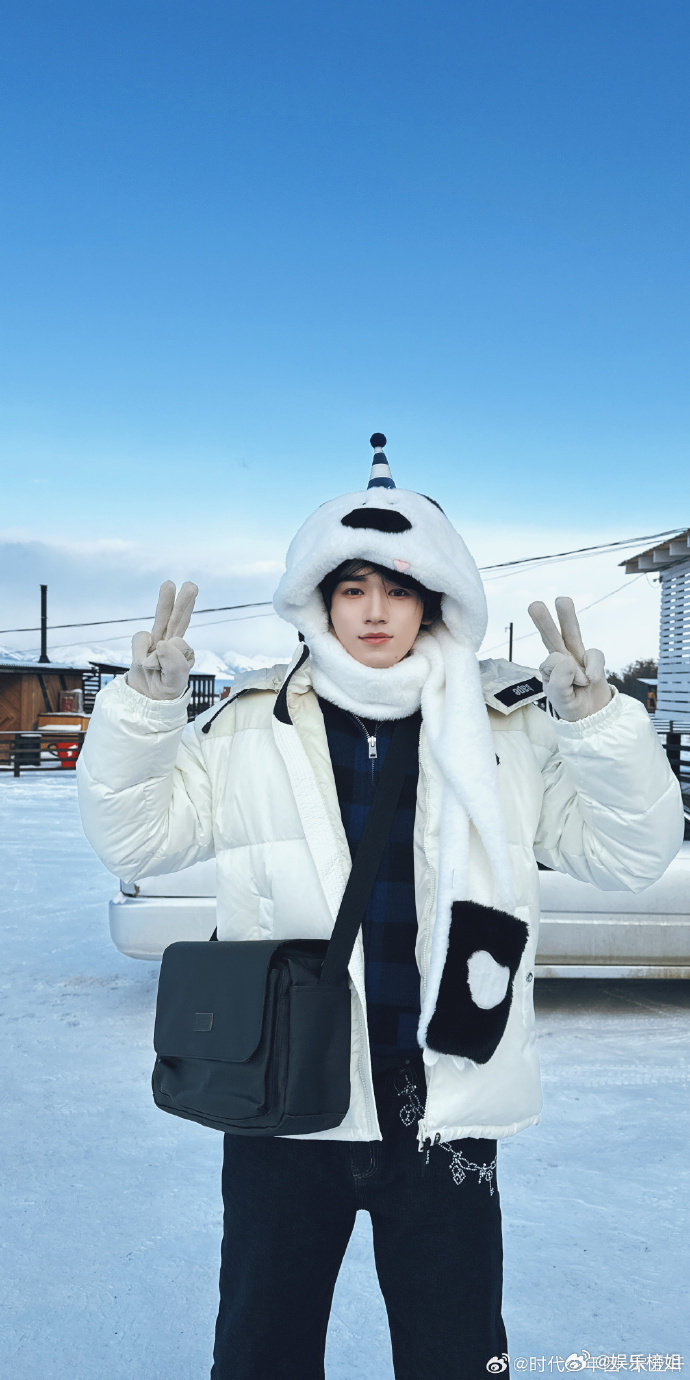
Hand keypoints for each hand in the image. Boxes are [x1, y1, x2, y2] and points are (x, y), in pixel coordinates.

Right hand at [126, 581, 197, 700]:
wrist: (145, 698)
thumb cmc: (165, 689)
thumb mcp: (176, 683)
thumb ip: (174, 665)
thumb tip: (161, 642)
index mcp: (184, 652)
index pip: (181, 647)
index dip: (173, 660)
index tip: (168, 673)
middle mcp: (171, 643)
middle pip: (179, 620)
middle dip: (184, 603)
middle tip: (192, 585)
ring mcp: (156, 641)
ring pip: (161, 619)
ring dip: (165, 602)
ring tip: (169, 583)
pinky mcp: (142, 644)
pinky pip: (140, 639)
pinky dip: (140, 651)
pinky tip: (143, 662)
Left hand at [527, 596, 612, 721]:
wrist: (591, 714)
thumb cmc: (570, 703)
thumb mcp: (559, 699)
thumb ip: (559, 682)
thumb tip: (568, 661)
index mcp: (548, 667)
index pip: (551, 661)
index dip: (560, 674)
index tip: (565, 689)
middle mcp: (560, 656)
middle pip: (552, 637)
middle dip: (544, 621)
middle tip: (534, 605)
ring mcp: (577, 655)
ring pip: (572, 633)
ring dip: (568, 617)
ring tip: (562, 600)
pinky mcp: (593, 658)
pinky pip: (595, 654)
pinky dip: (595, 667)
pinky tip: (592, 679)